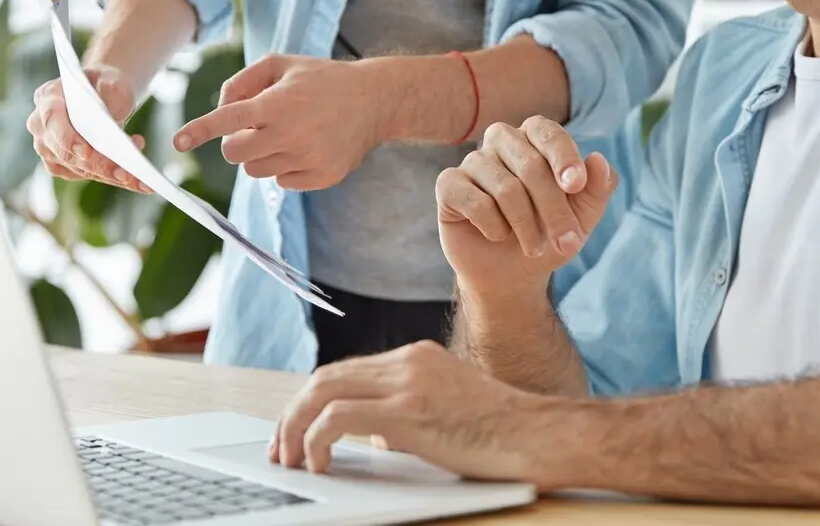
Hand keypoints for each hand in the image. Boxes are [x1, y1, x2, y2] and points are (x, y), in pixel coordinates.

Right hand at [26, 66, 150, 193]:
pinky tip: (132, 177)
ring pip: (77, 168)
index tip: (87, 152)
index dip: (67, 139)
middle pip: (66, 153)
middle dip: (98, 165)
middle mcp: (41, 125)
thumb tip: (110, 121)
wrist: (105, 92)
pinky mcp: (60, 164)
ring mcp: (48, 147)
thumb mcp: (111, 80)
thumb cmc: (106, 85)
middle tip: (127, 173)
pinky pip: (84, 175)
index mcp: (48, 97)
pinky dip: (109, 177)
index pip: (52, 120)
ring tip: (138, 177)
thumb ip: (109, 92)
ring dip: (109, 175)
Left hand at [172, 54, 387, 190]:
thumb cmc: (322, 79)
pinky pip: (282, 182)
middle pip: (236, 154)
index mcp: (280, 102)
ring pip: (256, 171)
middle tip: (254, 129)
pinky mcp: (321, 177)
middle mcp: (292, 133)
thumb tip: (220, 111)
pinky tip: (305, 147)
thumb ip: (242, 82)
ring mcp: (308, 159)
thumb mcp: (282, 64)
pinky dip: (284, 167)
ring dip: (261, 155)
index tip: (179, 141)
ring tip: (286, 134)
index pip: (230, 120)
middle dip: (236, 143)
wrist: (374, 101)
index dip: (201, 129)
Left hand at [271, 341, 556, 482]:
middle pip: (324, 377)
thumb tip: (374, 438)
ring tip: (292, 460)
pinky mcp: (410, 411)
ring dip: (296, 427)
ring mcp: (409, 382)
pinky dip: (317, 440)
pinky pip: (339, 418)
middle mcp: (408, 361)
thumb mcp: (447, 410)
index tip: (294, 434)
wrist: (538, 437)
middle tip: (281, 451)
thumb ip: (407, 413)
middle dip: (292, 414)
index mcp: (416, 357)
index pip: (344, 371)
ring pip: (323, 392)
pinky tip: (319, 463)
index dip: (309, 403)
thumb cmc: (502, 434)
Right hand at [436, 117, 616, 298]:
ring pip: (505, 189)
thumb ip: (596, 189)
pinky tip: (497, 235)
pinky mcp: (449, 185)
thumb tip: (599, 160)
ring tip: (534, 246)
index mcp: (535, 137)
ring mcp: (473, 161)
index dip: (563, 157)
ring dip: (526, 226)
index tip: (575, 186)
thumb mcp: (582, 218)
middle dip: (554, 210)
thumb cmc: (549, 235)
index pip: (548, 133)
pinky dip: (494, 227)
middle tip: (568, 243)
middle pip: (530, 166)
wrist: (512, 274)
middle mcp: (502, 140)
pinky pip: (476, 202)